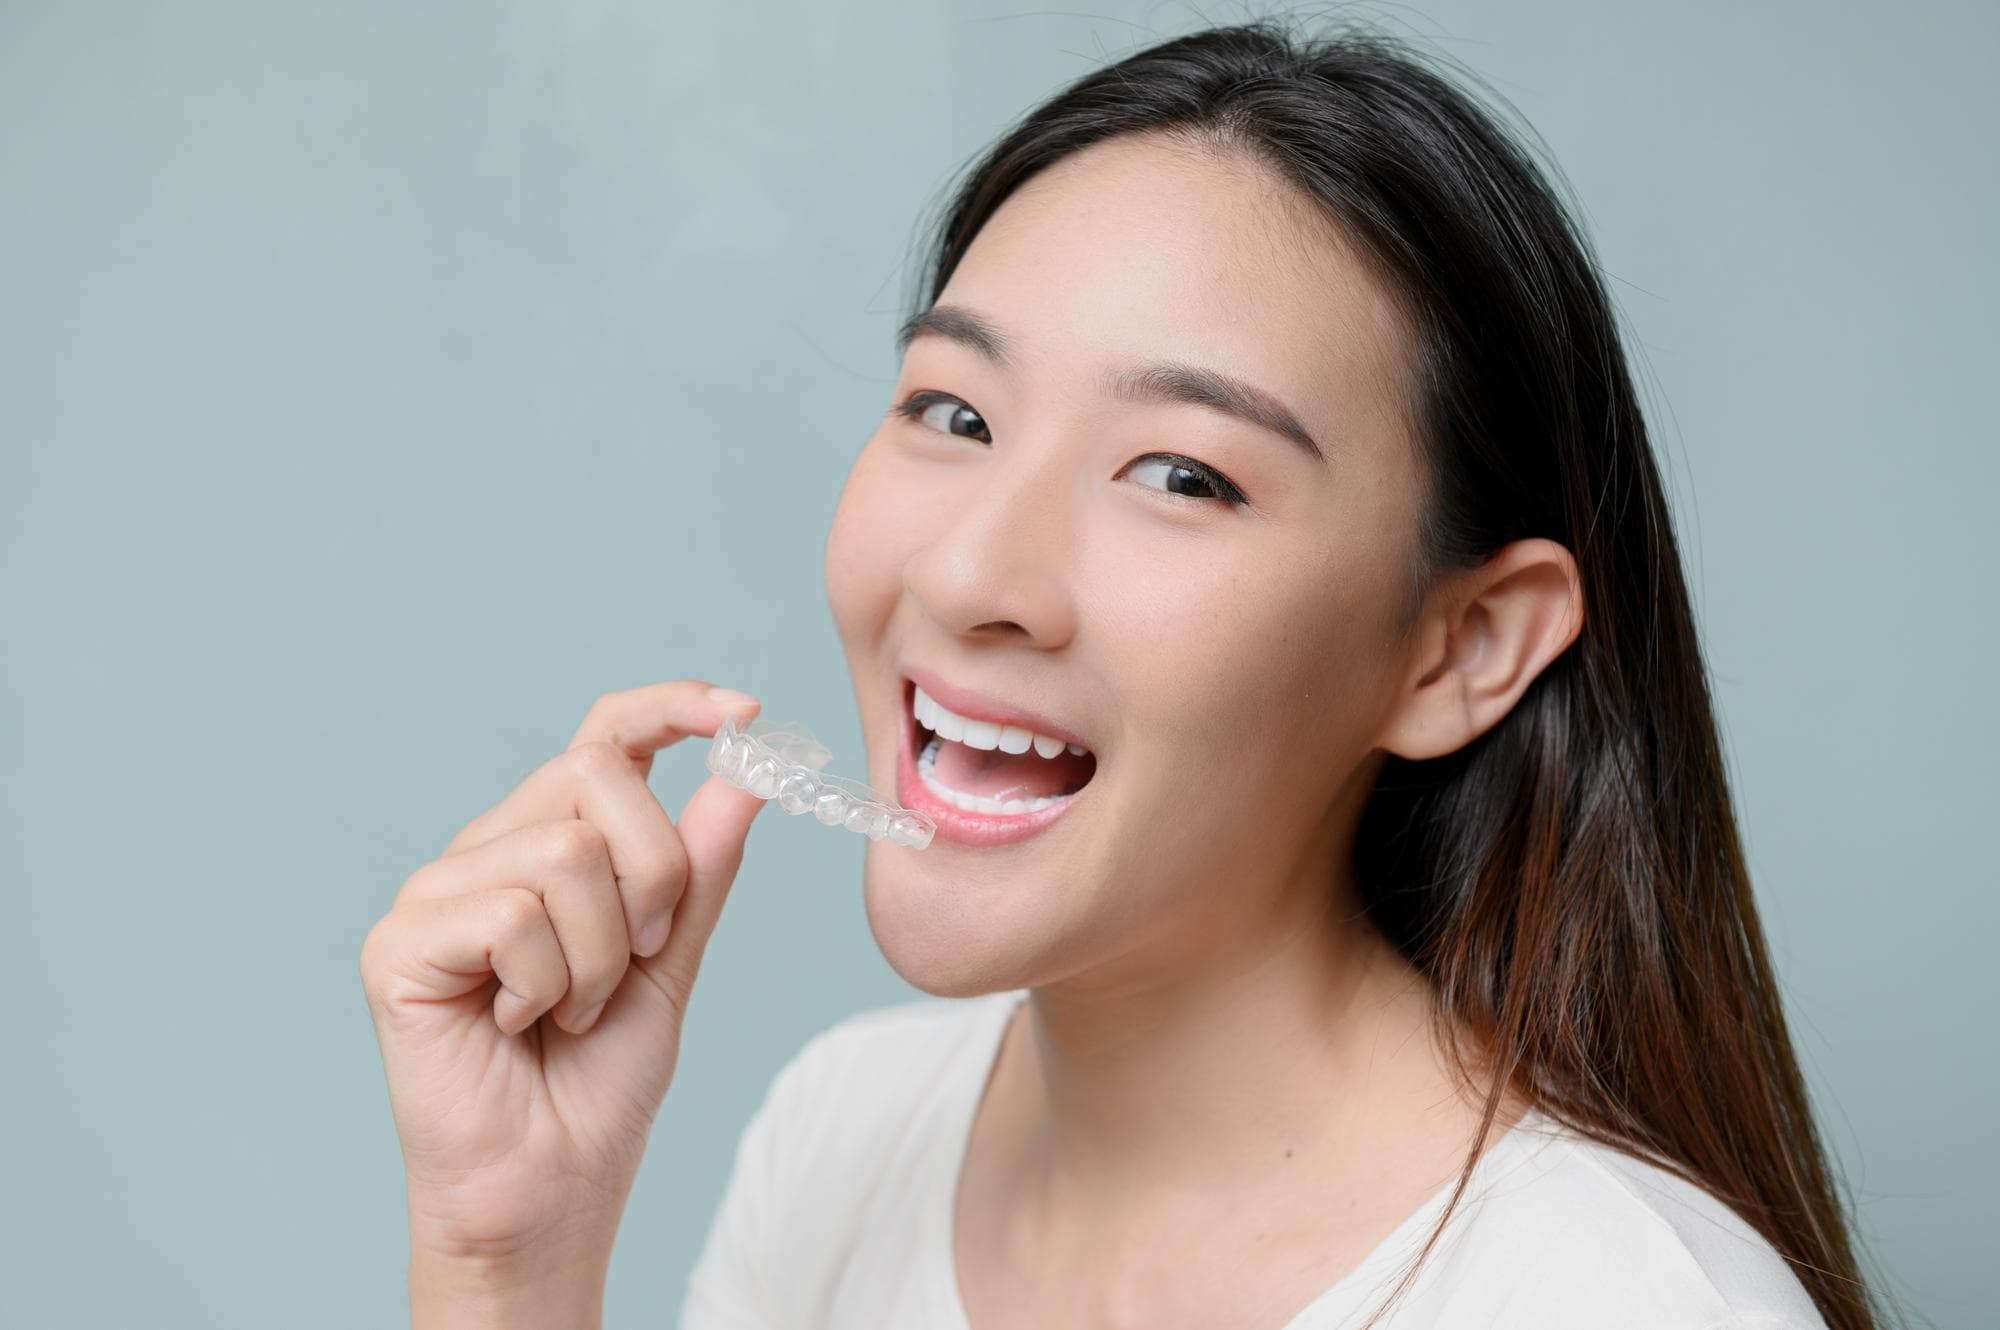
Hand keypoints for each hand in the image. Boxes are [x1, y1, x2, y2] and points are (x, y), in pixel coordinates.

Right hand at [358, 681, 767, 1264]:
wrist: (555, 1184)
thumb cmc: (600, 1078)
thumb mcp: (672, 958)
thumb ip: (698, 868)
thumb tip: (741, 775)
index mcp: (548, 840)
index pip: (603, 736)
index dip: (670, 708)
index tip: (742, 712)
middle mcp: (487, 848)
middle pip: (596, 775)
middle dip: (654, 874)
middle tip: (638, 956)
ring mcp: (436, 892)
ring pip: (564, 850)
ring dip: (601, 952)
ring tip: (570, 1009)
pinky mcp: (399, 943)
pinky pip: (513, 914)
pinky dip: (547, 981)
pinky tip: (518, 1023)